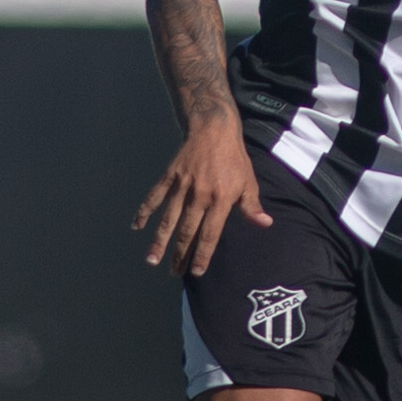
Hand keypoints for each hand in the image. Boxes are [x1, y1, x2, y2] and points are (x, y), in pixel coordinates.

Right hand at [133, 117, 271, 277]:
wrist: (214, 128)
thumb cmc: (234, 158)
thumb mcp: (248, 181)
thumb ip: (252, 206)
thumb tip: (265, 224)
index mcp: (220, 199)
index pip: (210, 233)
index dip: (202, 254)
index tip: (196, 272)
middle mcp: (199, 195)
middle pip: (186, 231)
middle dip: (179, 254)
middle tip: (173, 272)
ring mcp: (182, 186)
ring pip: (168, 219)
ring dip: (159, 240)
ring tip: (152, 259)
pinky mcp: (170, 176)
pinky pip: (155, 196)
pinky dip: (144, 211)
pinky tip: (136, 226)